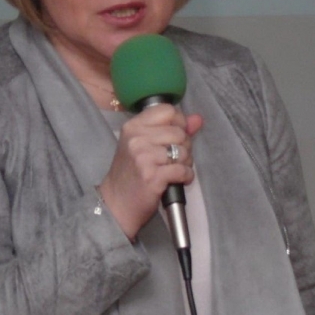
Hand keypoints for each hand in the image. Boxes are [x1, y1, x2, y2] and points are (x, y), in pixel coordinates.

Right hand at [98, 104, 203, 240]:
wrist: (116, 203)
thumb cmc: (131, 173)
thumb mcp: (145, 145)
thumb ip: (172, 129)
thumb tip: (197, 119)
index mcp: (133, 126)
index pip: (167, 110)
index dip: (179, 122)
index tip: (175, 136)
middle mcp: (137, 138)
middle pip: (179, 131)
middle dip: (185, 146)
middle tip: (175, 158)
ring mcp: (143, 157)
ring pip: (183, 151)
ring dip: (186, 162)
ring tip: (175, 169)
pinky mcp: (152, 176)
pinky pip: (182, 170)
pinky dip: (186, 176)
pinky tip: (178, 180)